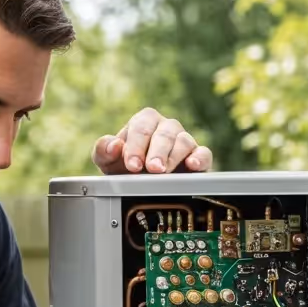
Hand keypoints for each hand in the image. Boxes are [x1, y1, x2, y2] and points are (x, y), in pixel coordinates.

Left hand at [91, 108, 212, 174]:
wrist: (144, 184)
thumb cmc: (127, 168)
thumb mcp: (108, 162)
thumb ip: (103, 151)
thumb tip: (113, 145)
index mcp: (144, 122)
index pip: (141, 127)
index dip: (136, 146)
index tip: (132, 165)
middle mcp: (166, 128)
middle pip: (164, 133)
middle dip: (157, 152)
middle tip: (151, 168)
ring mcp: (184, 140)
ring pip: (183, 142)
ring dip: (173, 157)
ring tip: (164, 172)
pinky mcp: (199, 156)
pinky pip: (204, 153)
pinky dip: (200, 158)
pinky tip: (192, 165)